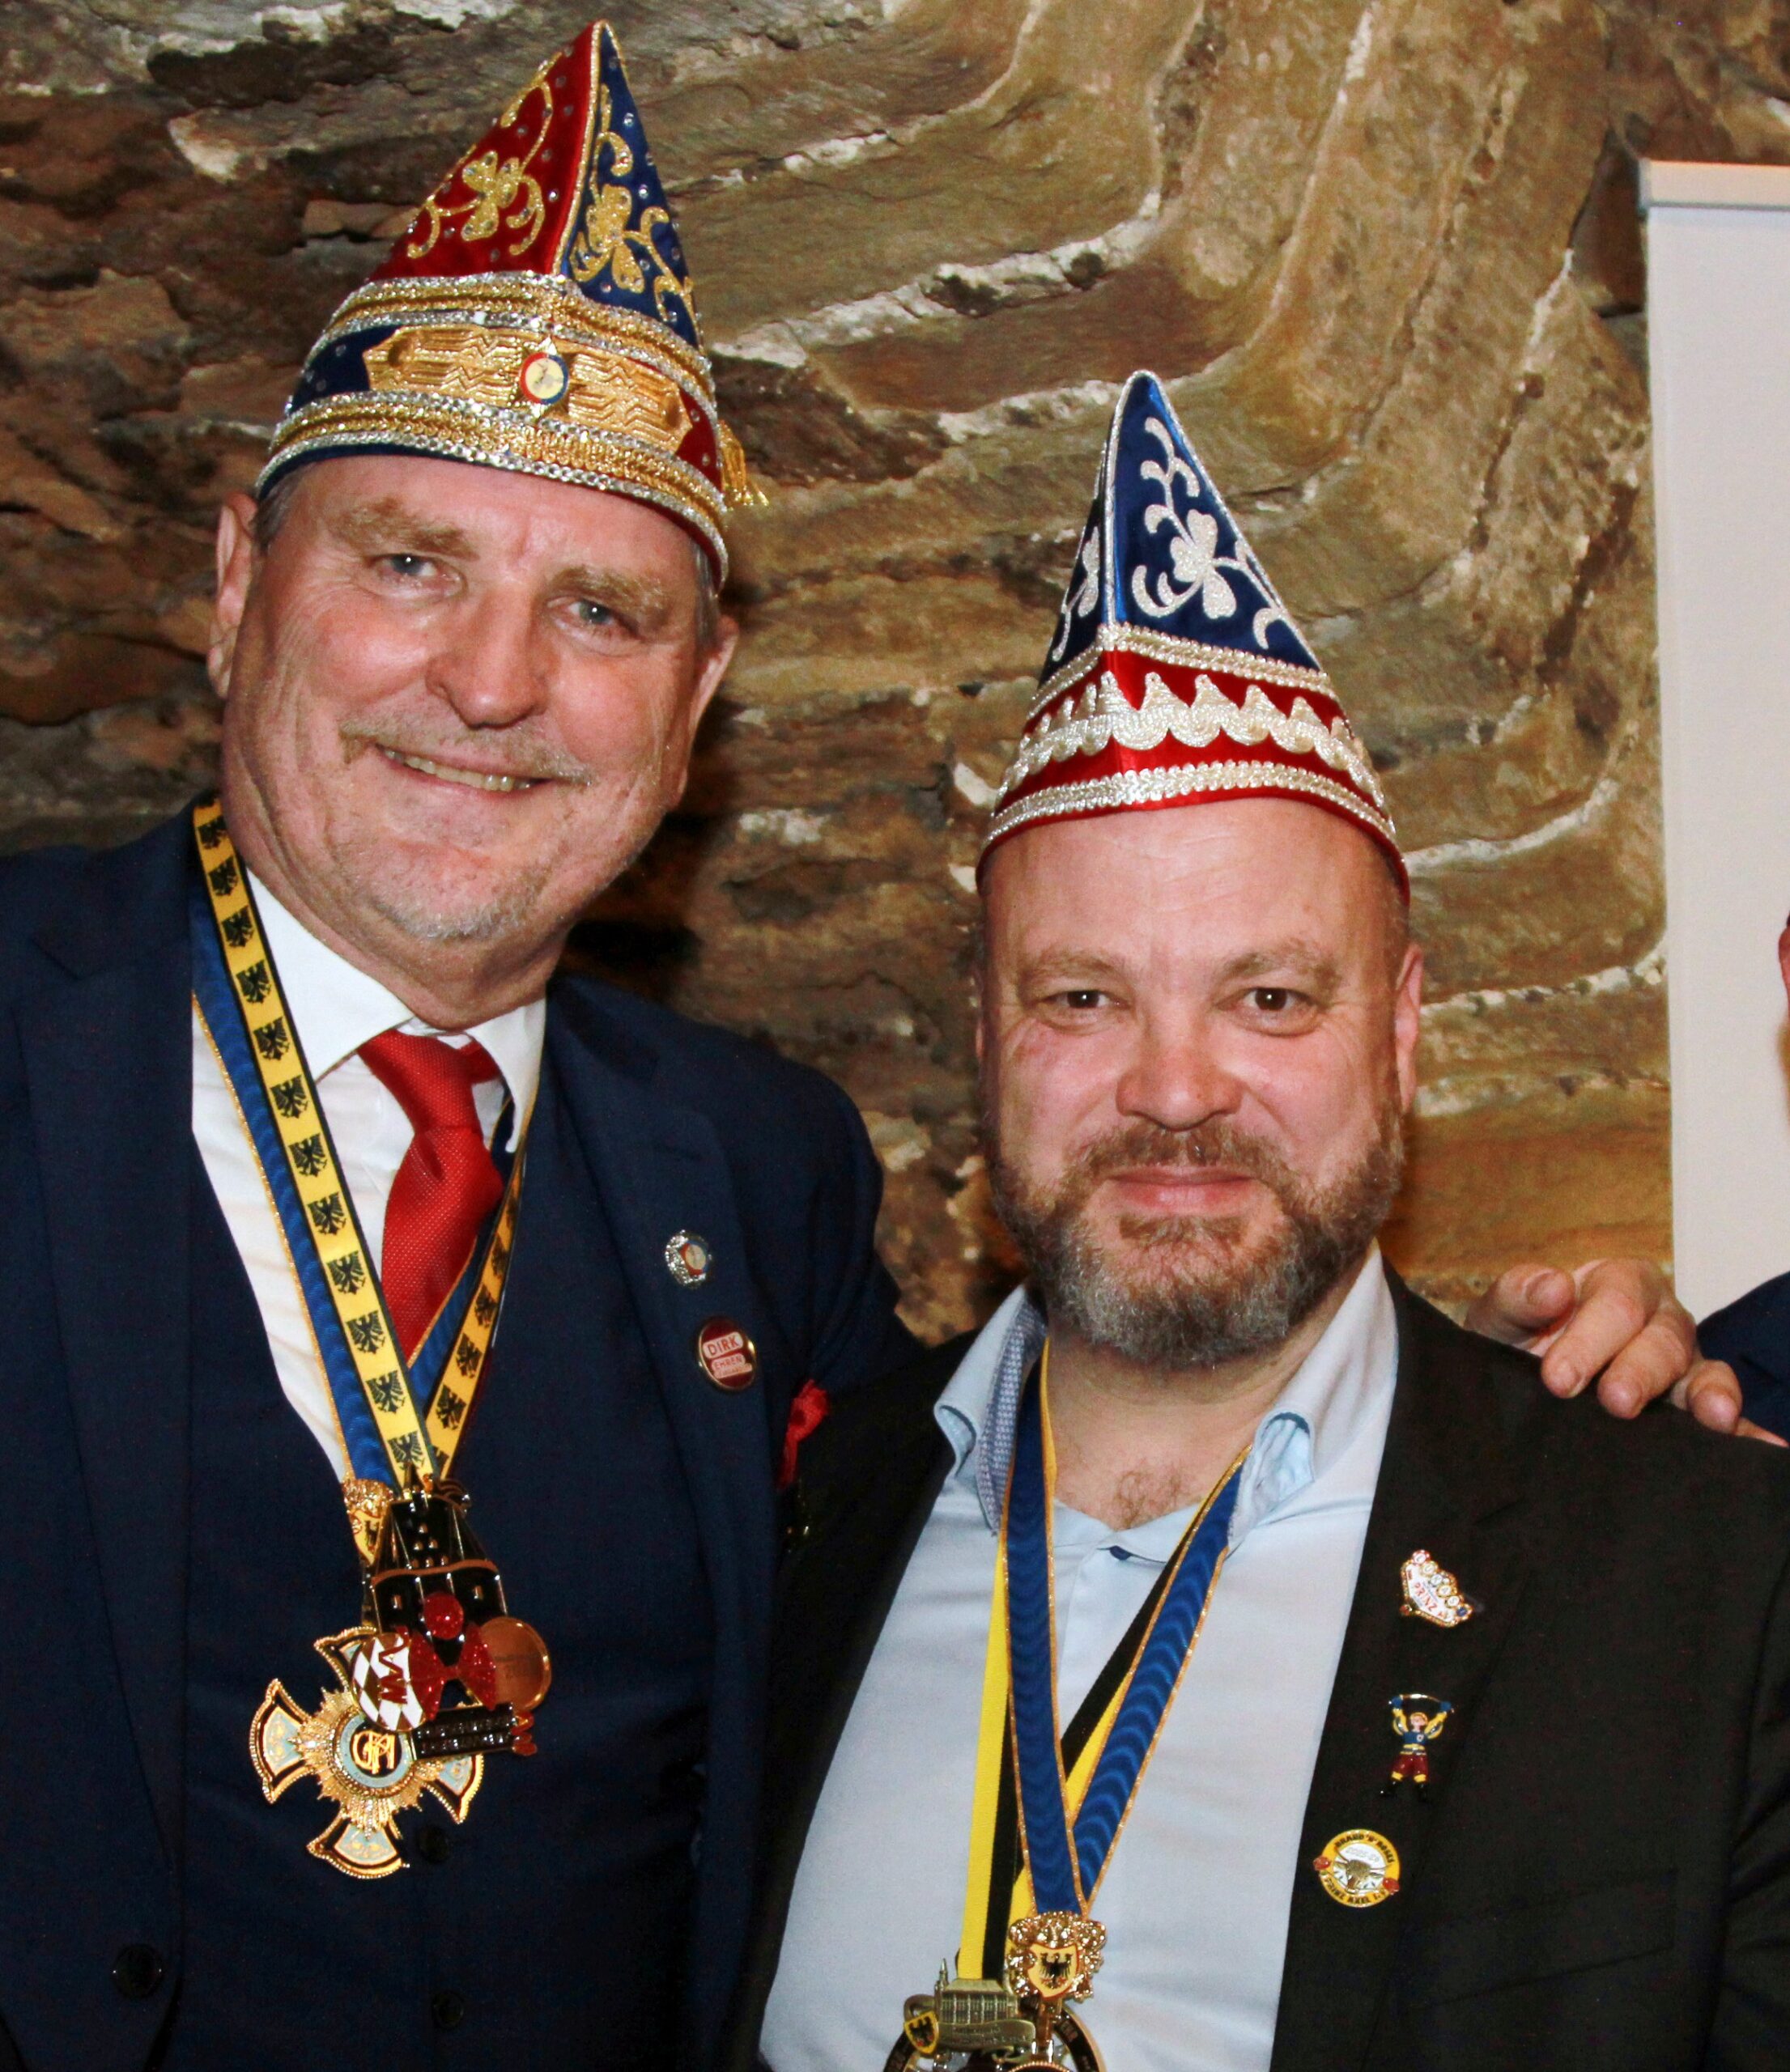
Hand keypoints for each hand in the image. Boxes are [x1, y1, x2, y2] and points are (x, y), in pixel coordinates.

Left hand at [1465, 1259, 1785, 1443]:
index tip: (1559, 1379)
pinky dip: (1747, 1431)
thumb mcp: (1501, 1316)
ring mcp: (1683, 1365)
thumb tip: (1551, 1287)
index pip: (1615, 1303)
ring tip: (1710, 1417)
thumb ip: (1517, 1296)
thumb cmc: (1515, 1340)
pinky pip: (1727, 1417)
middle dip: (1639, 1371)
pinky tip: (1764, 1446)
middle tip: (1615, 1402)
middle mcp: (1659, 1320)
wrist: (1515, 1385)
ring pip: (1702, 1374)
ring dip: (1708, 1395)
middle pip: (1662, 1340)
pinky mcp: (1694, 1407)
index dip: (1589, 1339)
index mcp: (1617, 1284)